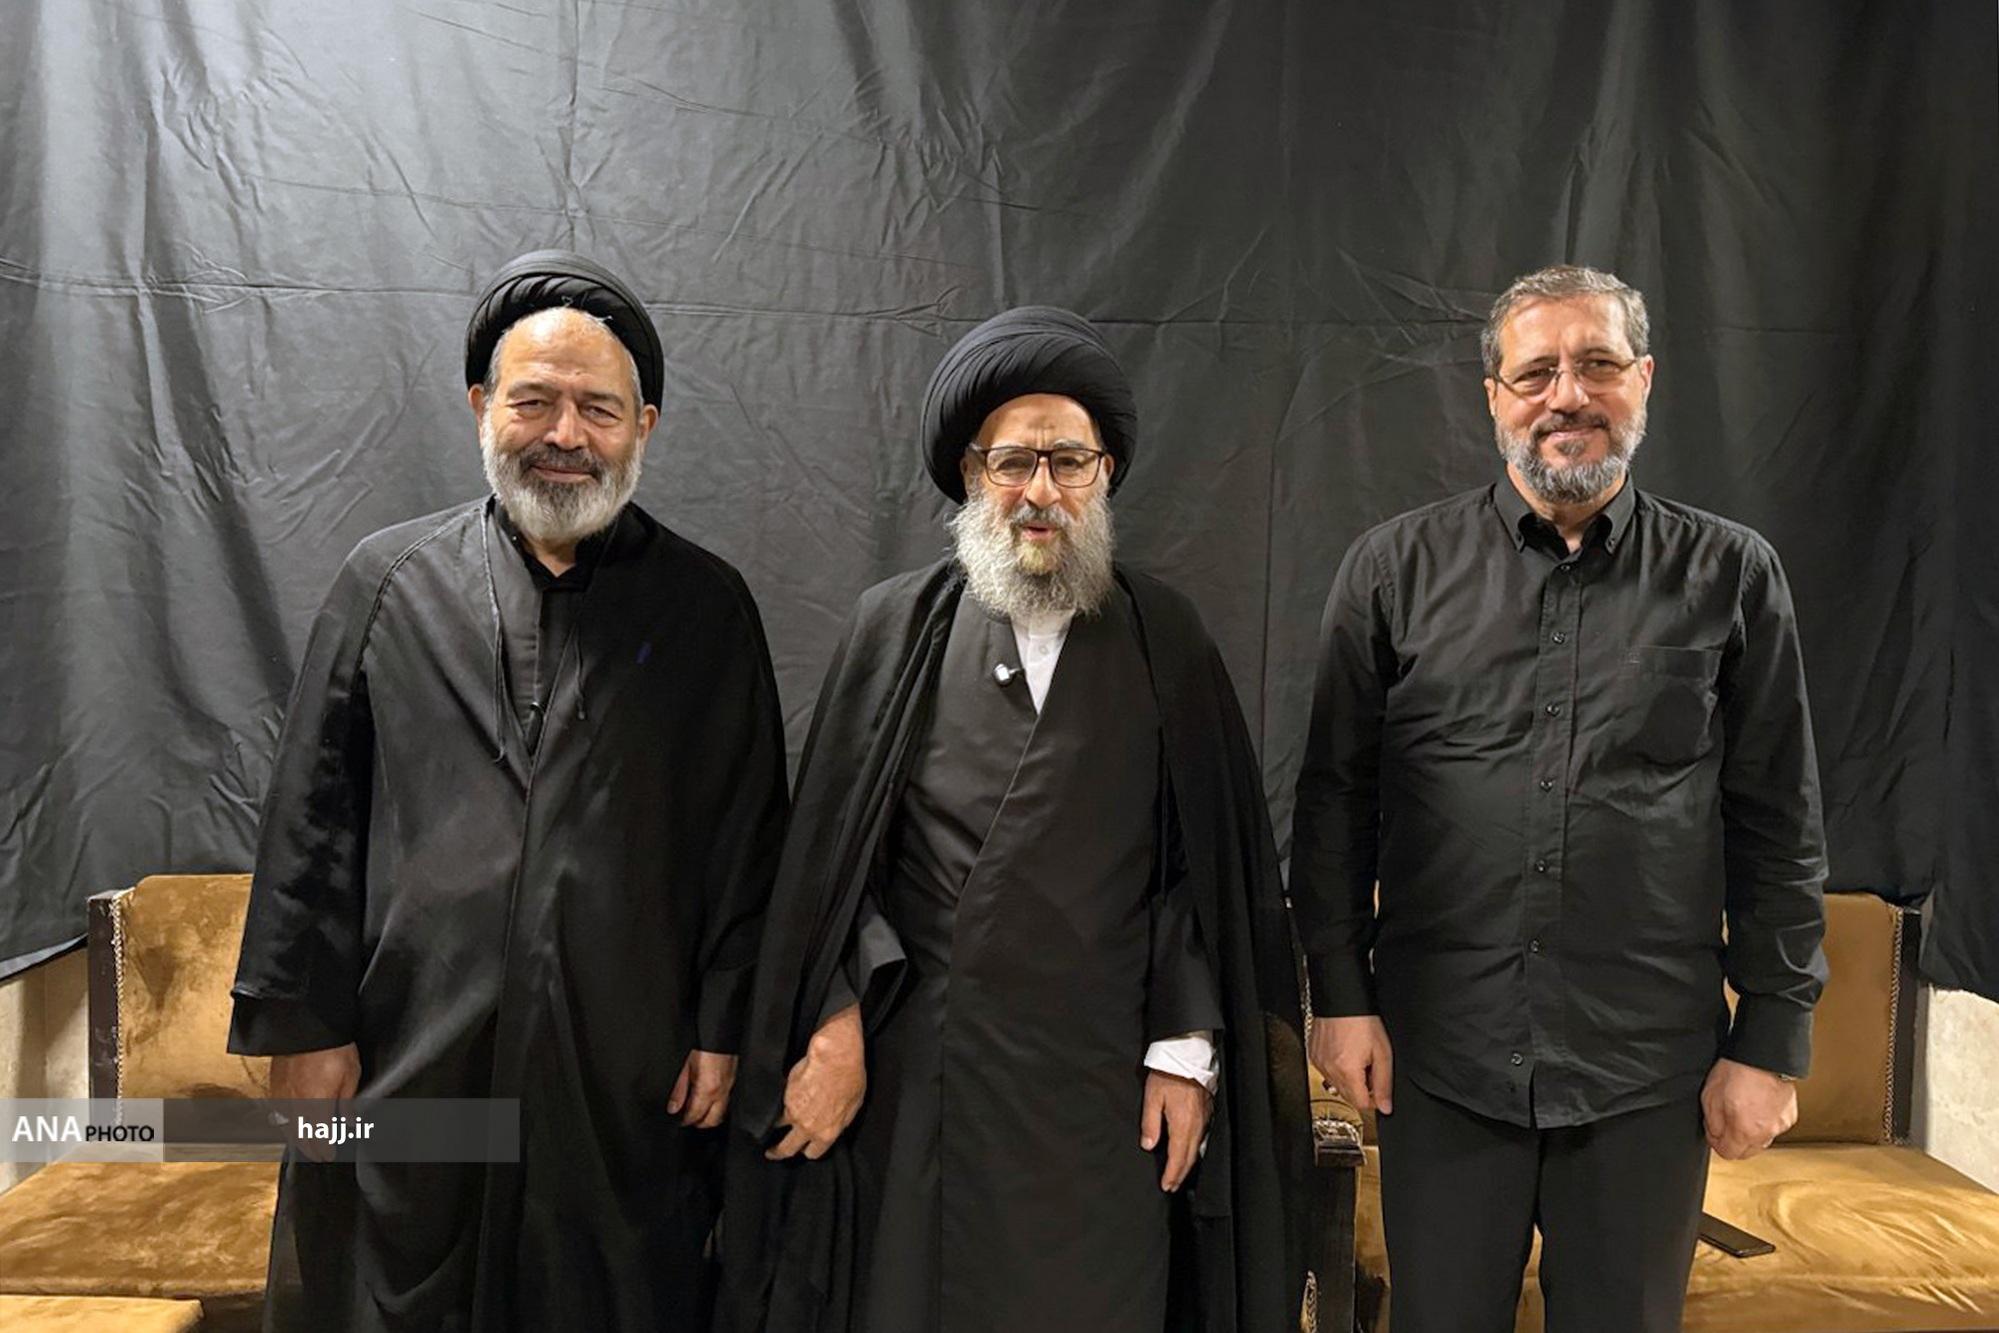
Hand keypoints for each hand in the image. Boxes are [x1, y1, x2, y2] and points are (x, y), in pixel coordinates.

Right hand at [270, 1043, 359, 1161]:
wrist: (307, 1025)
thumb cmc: (332, 1048)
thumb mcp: (350, 1075)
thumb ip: (346, 1103)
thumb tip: (348, 1124)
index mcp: (316, 1105)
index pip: (318, 1137)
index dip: (323, 1149)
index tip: (328, 1156)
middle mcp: (295, 1104)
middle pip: (301, 1135)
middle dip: (310, 1147)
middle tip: (318, 1155)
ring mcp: (282, 1095)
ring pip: (286, 1125)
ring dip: (296, 1138)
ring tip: (304, 1144)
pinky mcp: (274, 1084)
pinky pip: (277, 1112)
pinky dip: (283, 1123)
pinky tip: (287, 1124)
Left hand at [668, 1049, 736, 1128]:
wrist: (720, 1027)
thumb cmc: (702, 1042)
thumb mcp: (683, 1064)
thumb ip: (678, 1089)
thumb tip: (673, 1108)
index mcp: (708, 1088)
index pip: (696, 1116)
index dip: (683, 1121)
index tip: (676, 1120)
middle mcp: (723, 1090)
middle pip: (712, 1121)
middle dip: (698, 1122)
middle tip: (685, 1117)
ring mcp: (731, 1085)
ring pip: (722, 1112)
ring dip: (709, 1114)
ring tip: (695, 1107)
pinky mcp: (734, 1078)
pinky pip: (727, 1099)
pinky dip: (717, 1103)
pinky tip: (707, 1096)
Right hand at [766, 1003, 865, 1160]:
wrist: (835, 1057)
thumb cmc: (850, 1078)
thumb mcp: (853, 1106)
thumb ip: (839, 1121)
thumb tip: (832, 1124)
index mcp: (827, 1133)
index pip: (813, 1153)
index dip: (809, 1150)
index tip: (804, 1149)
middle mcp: (807, 1126)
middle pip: (787, 1148)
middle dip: (778, 1152)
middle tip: (771, 1153)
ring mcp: (793, 1111)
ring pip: (778, 1125)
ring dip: (775, 1125)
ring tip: (771, 1124)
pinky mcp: (784, 1094)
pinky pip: (779, 1104)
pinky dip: (780, 1103)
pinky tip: (781, 1099)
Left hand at [1141, 1071, 1211, 1191]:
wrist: (1187, 1056)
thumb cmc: (1167, 1075)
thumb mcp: (1152, 1098)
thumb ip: (1150, 1124)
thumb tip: (1148, 1146)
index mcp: (1182, 1125)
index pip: (1177, 1157)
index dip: (1171, 1174)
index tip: (1166, 1186)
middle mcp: (1196, 1126)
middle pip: (1189, 1157)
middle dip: (1180, 1174)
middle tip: (1172, 1187)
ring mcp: (1204, 1119)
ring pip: (1197, 1149)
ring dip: (1188, 1164)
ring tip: (1180, 1175)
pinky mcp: (1207, 1112)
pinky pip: (1202, 1138)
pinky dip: (1195, 1151)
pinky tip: (1191, 1152)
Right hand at [1309, 1014, 1393, 1114]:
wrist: (1342, 999)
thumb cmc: (1362, 1020)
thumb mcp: (1383, 1053)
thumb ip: (1384, 1084)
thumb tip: (1385, 1107)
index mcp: (1347, 1072)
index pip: (1361, 1104)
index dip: (1374, 1098)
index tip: (1378, 1086)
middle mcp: (1329, 1070)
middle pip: (1348, 1096)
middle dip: (1361, 1088)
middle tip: (1369, 1067)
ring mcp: (1319, 1063)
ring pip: (1337, 1085)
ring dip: (1349, 1079)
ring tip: (1357, 1056)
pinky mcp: (1314, 1055)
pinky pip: (1327, 1072)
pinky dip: (1337, 1068)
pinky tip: (1345, 1052)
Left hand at [1701, 1057, 1797, 1158]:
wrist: (1764, 1055)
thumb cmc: (1737, 1070)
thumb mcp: (1710, 1096)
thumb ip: (1712, 1123)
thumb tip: (1715, 1135)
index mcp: (1744, 1131)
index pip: (1728, 1154)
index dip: (1716, 1143)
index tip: (1713, 1132)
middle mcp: (1765, 1132)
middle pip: (1746, 1152)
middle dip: (1733, 1142)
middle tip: (1725, 1123)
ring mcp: (1780, 1125)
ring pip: (1761, 1141)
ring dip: (1750, 1133)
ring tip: (1742, 1112)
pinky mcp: (1789, 1116)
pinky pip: (1774, 1127)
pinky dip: (1765, 1122)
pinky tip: (1757, 1107)